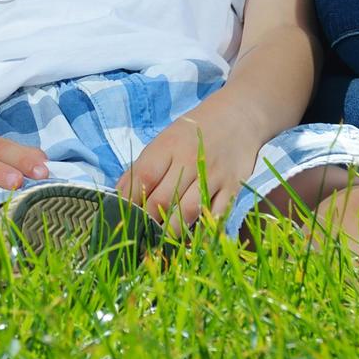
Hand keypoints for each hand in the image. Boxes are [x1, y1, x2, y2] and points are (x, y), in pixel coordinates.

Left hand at [121, 98, 268, 232]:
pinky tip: (191, 241)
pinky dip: (202, 232)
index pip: (143, 176)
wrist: (238, 116)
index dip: (129, 200)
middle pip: (162, 198)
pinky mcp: (232, 188)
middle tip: (140, 236)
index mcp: (168, 146)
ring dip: (171, 231)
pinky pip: (215, 216)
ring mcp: (213, 175)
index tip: (123, 218)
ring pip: (187, 211)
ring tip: (161, 242)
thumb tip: (119, 194)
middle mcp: (190, 160)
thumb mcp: (165, 139)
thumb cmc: (194, 132)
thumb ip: (143, 166)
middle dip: (147, 222)